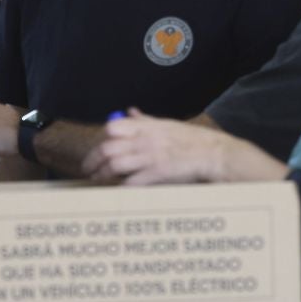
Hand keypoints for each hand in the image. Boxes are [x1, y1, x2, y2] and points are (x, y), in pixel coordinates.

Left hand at [86, 111, 229, 184]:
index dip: (101, 139)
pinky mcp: (157, 174)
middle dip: (93, 160)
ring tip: (97, 180)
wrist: (213, 154)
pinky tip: (117, 190)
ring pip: (115, 165)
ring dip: (102, 174)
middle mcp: (145, 141)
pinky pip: (132, 182)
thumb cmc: (192, 140)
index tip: (98, 147)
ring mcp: (150, 158)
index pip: (113, 128)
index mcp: (147, 128)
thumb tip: (130, 111)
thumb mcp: (167, 125)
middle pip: (108, 148)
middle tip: (88, 169)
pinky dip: (122, 186)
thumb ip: (145, 121)